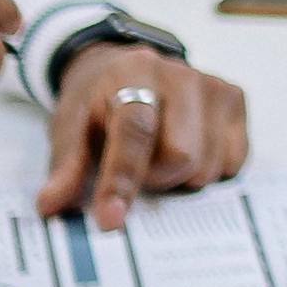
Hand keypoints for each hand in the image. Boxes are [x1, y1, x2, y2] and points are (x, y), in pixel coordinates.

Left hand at [37, 47, 251, 228]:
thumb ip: (65, 167)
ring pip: (209, 165)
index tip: (111, 220)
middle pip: (182, 156)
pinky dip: (209, 171)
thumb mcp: (70, 127)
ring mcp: (213, 86)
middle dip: (157, 179)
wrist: (127, 66)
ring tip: (162, 159)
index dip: (122, 179)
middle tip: (140, 173)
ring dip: (183, 179)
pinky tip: (191, 152)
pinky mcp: (236, 99)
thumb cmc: (98, 103)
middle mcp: (179, 75)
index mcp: (131, 74)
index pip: (134, 131)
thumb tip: (51, 206)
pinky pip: (233, 162)